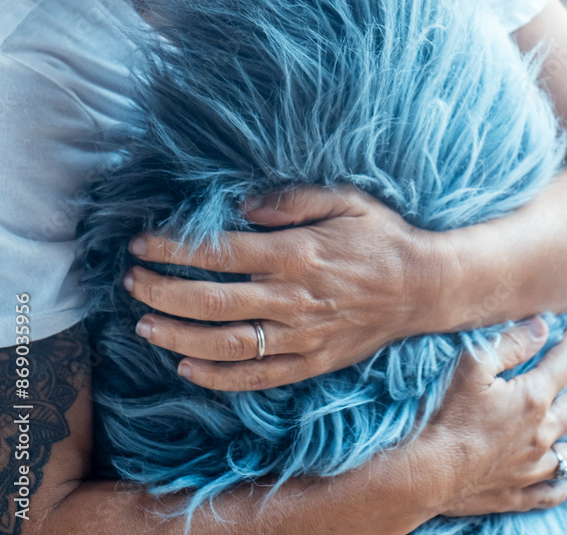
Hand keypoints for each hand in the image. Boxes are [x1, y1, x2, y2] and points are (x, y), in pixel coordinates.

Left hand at [124, 184, 436, 389]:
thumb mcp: (344, 199)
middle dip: (162, 292)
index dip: (174, 250)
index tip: (142, 244)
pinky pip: (258, 377)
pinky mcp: (312, 362)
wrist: (424, 287)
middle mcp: (293, 299)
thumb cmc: (381, 236)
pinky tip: (186, 367)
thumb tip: (241, 207)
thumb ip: (290, 200)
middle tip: (131, 282)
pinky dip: (218, 377)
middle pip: (212, 302)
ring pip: (227, 344)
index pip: (220, 254)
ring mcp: (302, 337)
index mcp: (297, 254)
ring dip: (179, 336)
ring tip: (144, 325)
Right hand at [412, 314, 566, 517]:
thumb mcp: (473, 366)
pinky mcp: (519, 491)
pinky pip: (552, 491)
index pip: (566, 361)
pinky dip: (564, 486)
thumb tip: (541, 327)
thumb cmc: (449, 414)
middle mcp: (543, 433)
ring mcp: (534, 466)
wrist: (432, 471)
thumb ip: (510, 344)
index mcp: (533, 399)